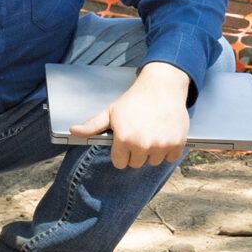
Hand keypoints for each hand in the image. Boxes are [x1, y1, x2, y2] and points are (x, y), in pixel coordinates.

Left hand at [73, 63, 190, 169]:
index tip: (125, 141)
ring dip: (153, 152)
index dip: (121, 153)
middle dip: (136, 152)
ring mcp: (161, 145)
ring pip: (154, 162)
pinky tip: (163, 135)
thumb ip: (92, 125)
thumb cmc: (135, 99)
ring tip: (152, 133)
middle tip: (139, 134)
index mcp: (124, 139)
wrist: (162, 86)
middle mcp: (143, 145)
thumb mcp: (111, 112)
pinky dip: (168, 150)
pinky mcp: (177, 143)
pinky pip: (170, 158)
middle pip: (137, 164)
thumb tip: (73, 131)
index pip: (119, 163)